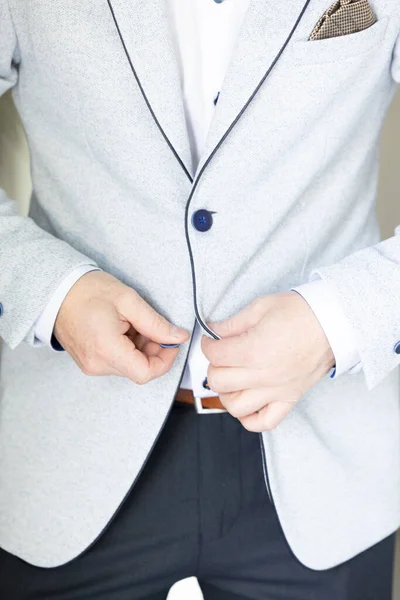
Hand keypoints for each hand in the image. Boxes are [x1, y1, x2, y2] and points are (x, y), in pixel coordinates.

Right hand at [54, 271, 189, 383]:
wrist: (56, 291)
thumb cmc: (87, 291)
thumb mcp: (128, 300)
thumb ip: (156, 323)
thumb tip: (178, 336)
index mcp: (106, 349)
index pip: (146, 373)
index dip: (165, 360)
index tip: (171, 342)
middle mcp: (97, 363)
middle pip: (139, 369)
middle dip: (153, 350)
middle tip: (152, 326)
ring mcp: (91, 365)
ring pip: (130, 366)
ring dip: (140, 349)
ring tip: (133, 324)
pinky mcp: (89, 363)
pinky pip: (117, 362)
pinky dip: (128, 349)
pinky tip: (123, 330)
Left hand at [201, 292, 334, 431]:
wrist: (334, 323)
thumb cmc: (303, 313)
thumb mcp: (262, 307)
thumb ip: (234, 323)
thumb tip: (215, 331)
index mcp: (253, 350)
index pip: (215, 355)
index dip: (207, 345)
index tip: (211, 341)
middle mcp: (263, 375)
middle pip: (219, 382)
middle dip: (213, 367)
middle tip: (220, 357)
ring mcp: (276, 390)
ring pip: (235, 407)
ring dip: (226, 394)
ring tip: (230, 380)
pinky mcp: (289, 398)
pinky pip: (264, 422)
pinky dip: (250, 419)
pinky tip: (246, 403)